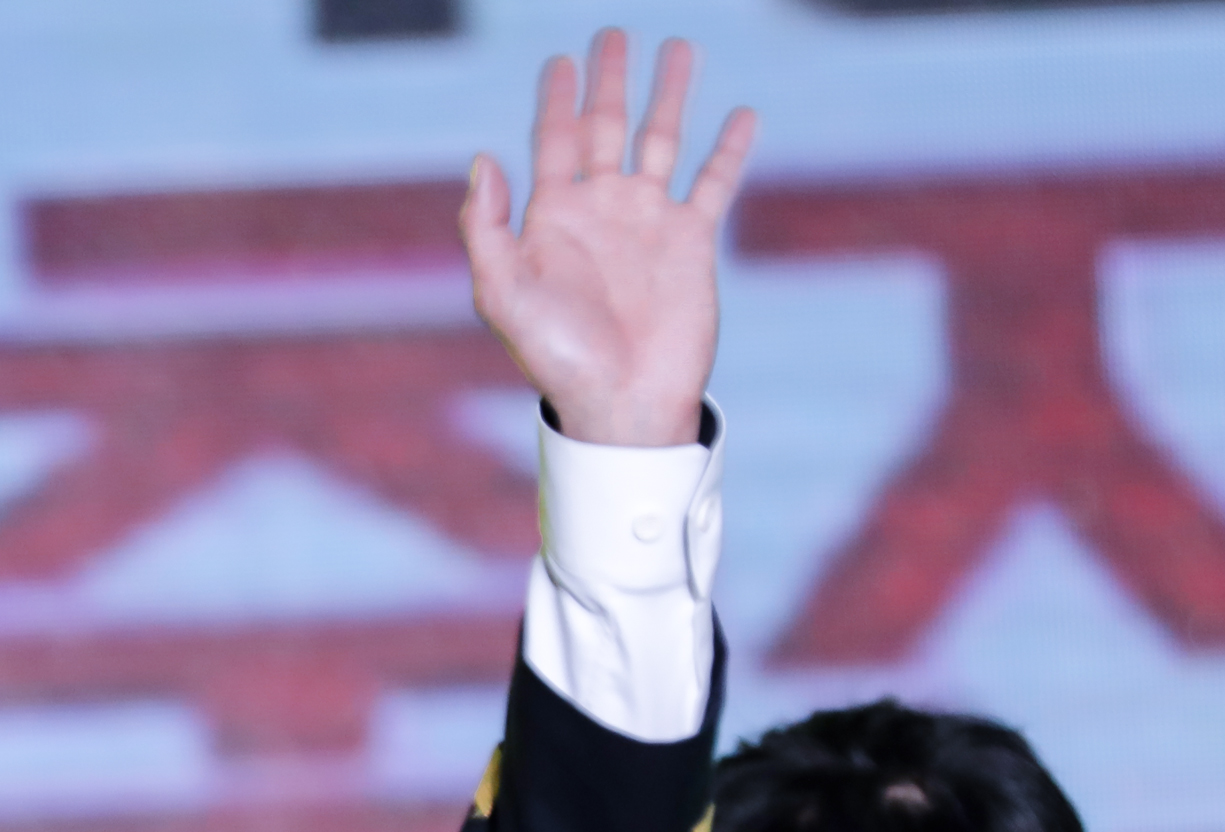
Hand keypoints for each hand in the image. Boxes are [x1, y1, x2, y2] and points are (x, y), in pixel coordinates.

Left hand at [462, 31, 754, 447]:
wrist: (622, 401)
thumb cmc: (557, 356)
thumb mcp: (503, 292)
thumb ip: (485, 227)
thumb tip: (482, 159)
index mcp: (553, 217)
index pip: (553, 140)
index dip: (555, 99)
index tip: (560, 60)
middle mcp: (601, 210)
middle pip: (605, 126)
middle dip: (610, 81)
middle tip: (614, 34)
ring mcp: (647, 222)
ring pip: (661, 140)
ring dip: (670, 96)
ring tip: (681, 49)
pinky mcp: (690, 241)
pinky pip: (713, 183)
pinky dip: (729, 149)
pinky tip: (742, 115)